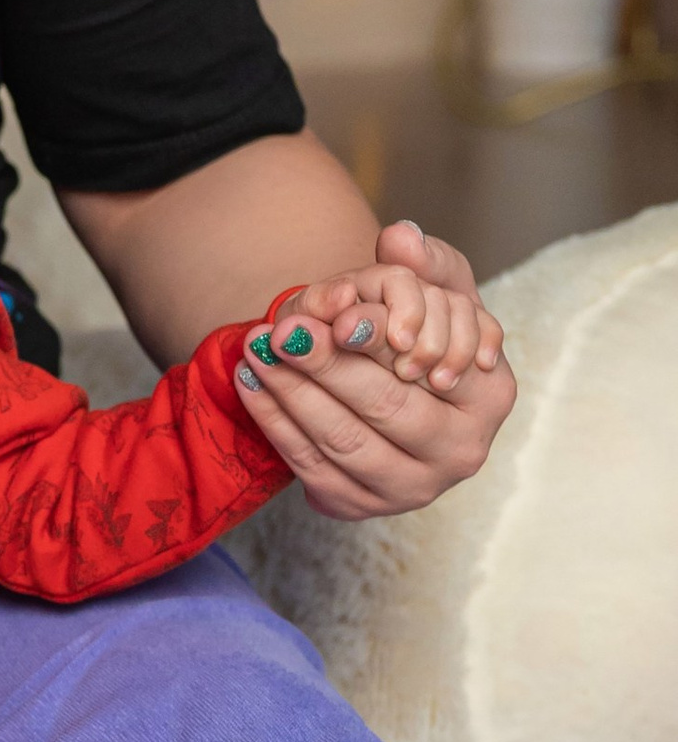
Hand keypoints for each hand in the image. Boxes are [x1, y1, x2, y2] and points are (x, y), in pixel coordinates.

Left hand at [230, 221, 513, 519]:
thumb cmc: (415, 336)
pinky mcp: (362, 506)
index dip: (377, 340)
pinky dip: (275, 422)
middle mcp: (462, 452)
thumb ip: (425, 260)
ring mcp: (413, 488)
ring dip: (292, 393)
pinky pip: (310, 466)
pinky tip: (251, 382)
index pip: (427, 365)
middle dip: (325, 366)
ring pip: (343, 441)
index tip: (334, 315)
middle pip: (385, 407)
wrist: (389, 393)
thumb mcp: (434, 290)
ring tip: (257, 351)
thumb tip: (400, 235)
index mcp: (491, 396)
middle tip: (280, 332)